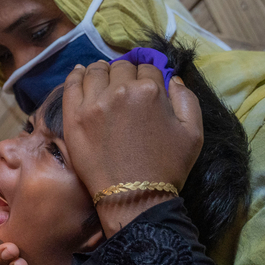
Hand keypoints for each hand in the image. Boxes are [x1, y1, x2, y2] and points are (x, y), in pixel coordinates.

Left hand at [62, 60, 202, 234]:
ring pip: (95, 71)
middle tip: (124, 83)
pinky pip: (71, 85)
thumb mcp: (193, 133)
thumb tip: (172, 78)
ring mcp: (93, 103)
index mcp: (150, 91)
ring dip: (101, 70)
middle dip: (125, 72)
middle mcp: (119, 91)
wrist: (133, 196)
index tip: (145, 84)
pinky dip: (76, 75)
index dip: (148, 75)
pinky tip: (80, 73)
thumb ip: (187, 99)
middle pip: (120, 67)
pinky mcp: (73, 116)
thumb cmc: (167, 167)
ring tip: (102, 75)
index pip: (147, 67)